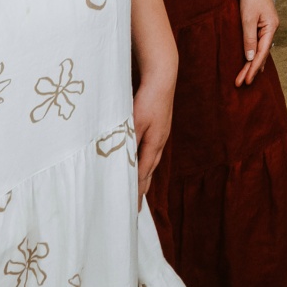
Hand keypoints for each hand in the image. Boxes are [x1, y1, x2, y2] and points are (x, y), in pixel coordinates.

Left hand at [133, 65, 175, 201]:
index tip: (133, 209)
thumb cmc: (148, 99)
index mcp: (154, 144)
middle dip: (143, 189)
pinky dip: (146, 163)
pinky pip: (151, 152)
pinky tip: (142, 161)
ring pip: (151, 162)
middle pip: (150, 171)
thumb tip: (124, 164)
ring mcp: (161, 134)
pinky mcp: (159, 127)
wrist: (162, 78)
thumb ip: (129, 143)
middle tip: (137, 206)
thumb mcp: (135, 122)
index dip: (137, 192)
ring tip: (140, 189)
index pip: (143, 174)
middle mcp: (159, 142)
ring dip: (145, 177)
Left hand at [233, 0, 276, 87]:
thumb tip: (250, 58)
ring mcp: (267, 28)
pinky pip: (258, 44)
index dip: (253, 68)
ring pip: (260, 50)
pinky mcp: (262, 25)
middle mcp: (271, 30)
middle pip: (261, 54)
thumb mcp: (248, 19)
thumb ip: (249, 39)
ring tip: (246, 78)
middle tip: (241, 83)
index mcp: (271, 29)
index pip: (262, 53)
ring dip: (252, 64)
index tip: (246, 80)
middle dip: (251, 69)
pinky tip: (252, 61)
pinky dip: (254, 54)